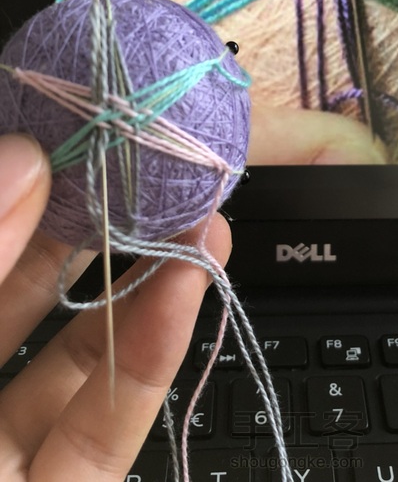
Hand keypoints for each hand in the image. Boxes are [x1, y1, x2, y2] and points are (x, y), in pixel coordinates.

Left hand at [0, 134, 230, 480]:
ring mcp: (2, 448)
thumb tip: (19, 163)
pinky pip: (105, 427)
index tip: (74, 132)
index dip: (26, 185)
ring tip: (196, 220)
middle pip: (29, 288)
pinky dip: (151, 357)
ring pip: (78, 355)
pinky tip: (186, 289)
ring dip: (145, 284)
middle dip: (97, 226)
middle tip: (151, 168)